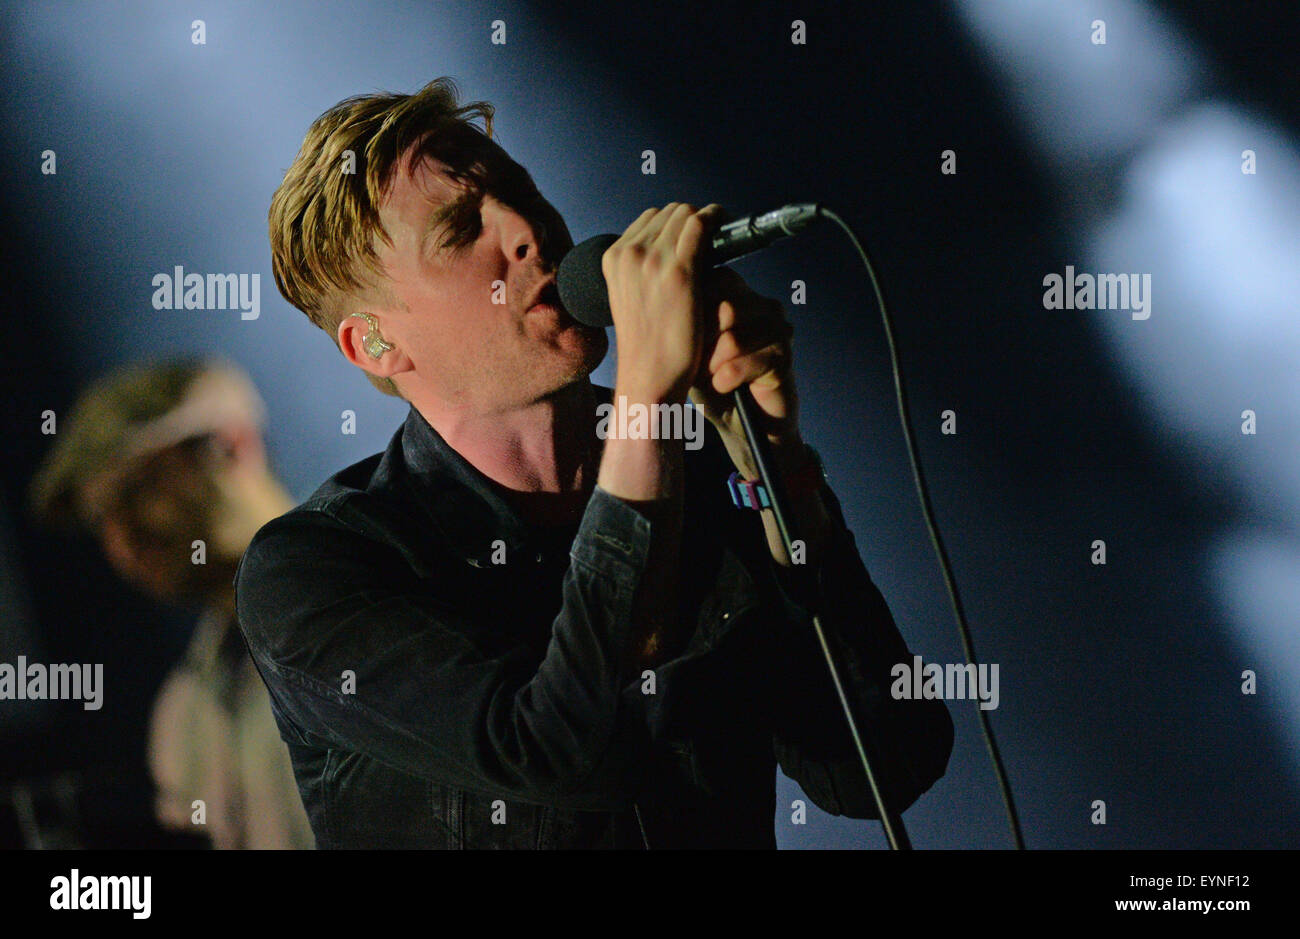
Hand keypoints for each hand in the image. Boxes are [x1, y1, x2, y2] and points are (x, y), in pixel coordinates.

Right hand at [601, 202, 725, 402]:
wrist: (648, 376)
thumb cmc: (647, 344)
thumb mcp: (633, 298)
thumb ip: (643, 270)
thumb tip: (671, 249)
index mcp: (613, 258)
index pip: (650, 219)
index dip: (675, 223)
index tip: (694, 230)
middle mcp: (629, 254)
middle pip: (670, 212)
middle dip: (693, 218)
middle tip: (713, 230)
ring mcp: (653, 261)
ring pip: (686, 214)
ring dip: (708, 219)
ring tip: (723, 229)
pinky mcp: (681, 272)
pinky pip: (701, 226)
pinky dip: (717, 221)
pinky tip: (726, 229)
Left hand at [689, 267, 800, 471]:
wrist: (741, 423)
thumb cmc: (711, 380)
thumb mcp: (689, 346)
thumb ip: (683, 320)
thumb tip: (666, 301)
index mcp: (736, 293)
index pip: (712, 281)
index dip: (693, 313)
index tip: (685, 339)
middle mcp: (761, 304)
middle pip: (723, 309)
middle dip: (703, 343)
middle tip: (698, 363)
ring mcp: (777, 328)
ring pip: (732, 340)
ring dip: (713, 366)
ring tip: (712, 376)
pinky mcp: (784, 357)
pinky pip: (743, 364)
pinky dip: (725, 381)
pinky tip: (725, 387)